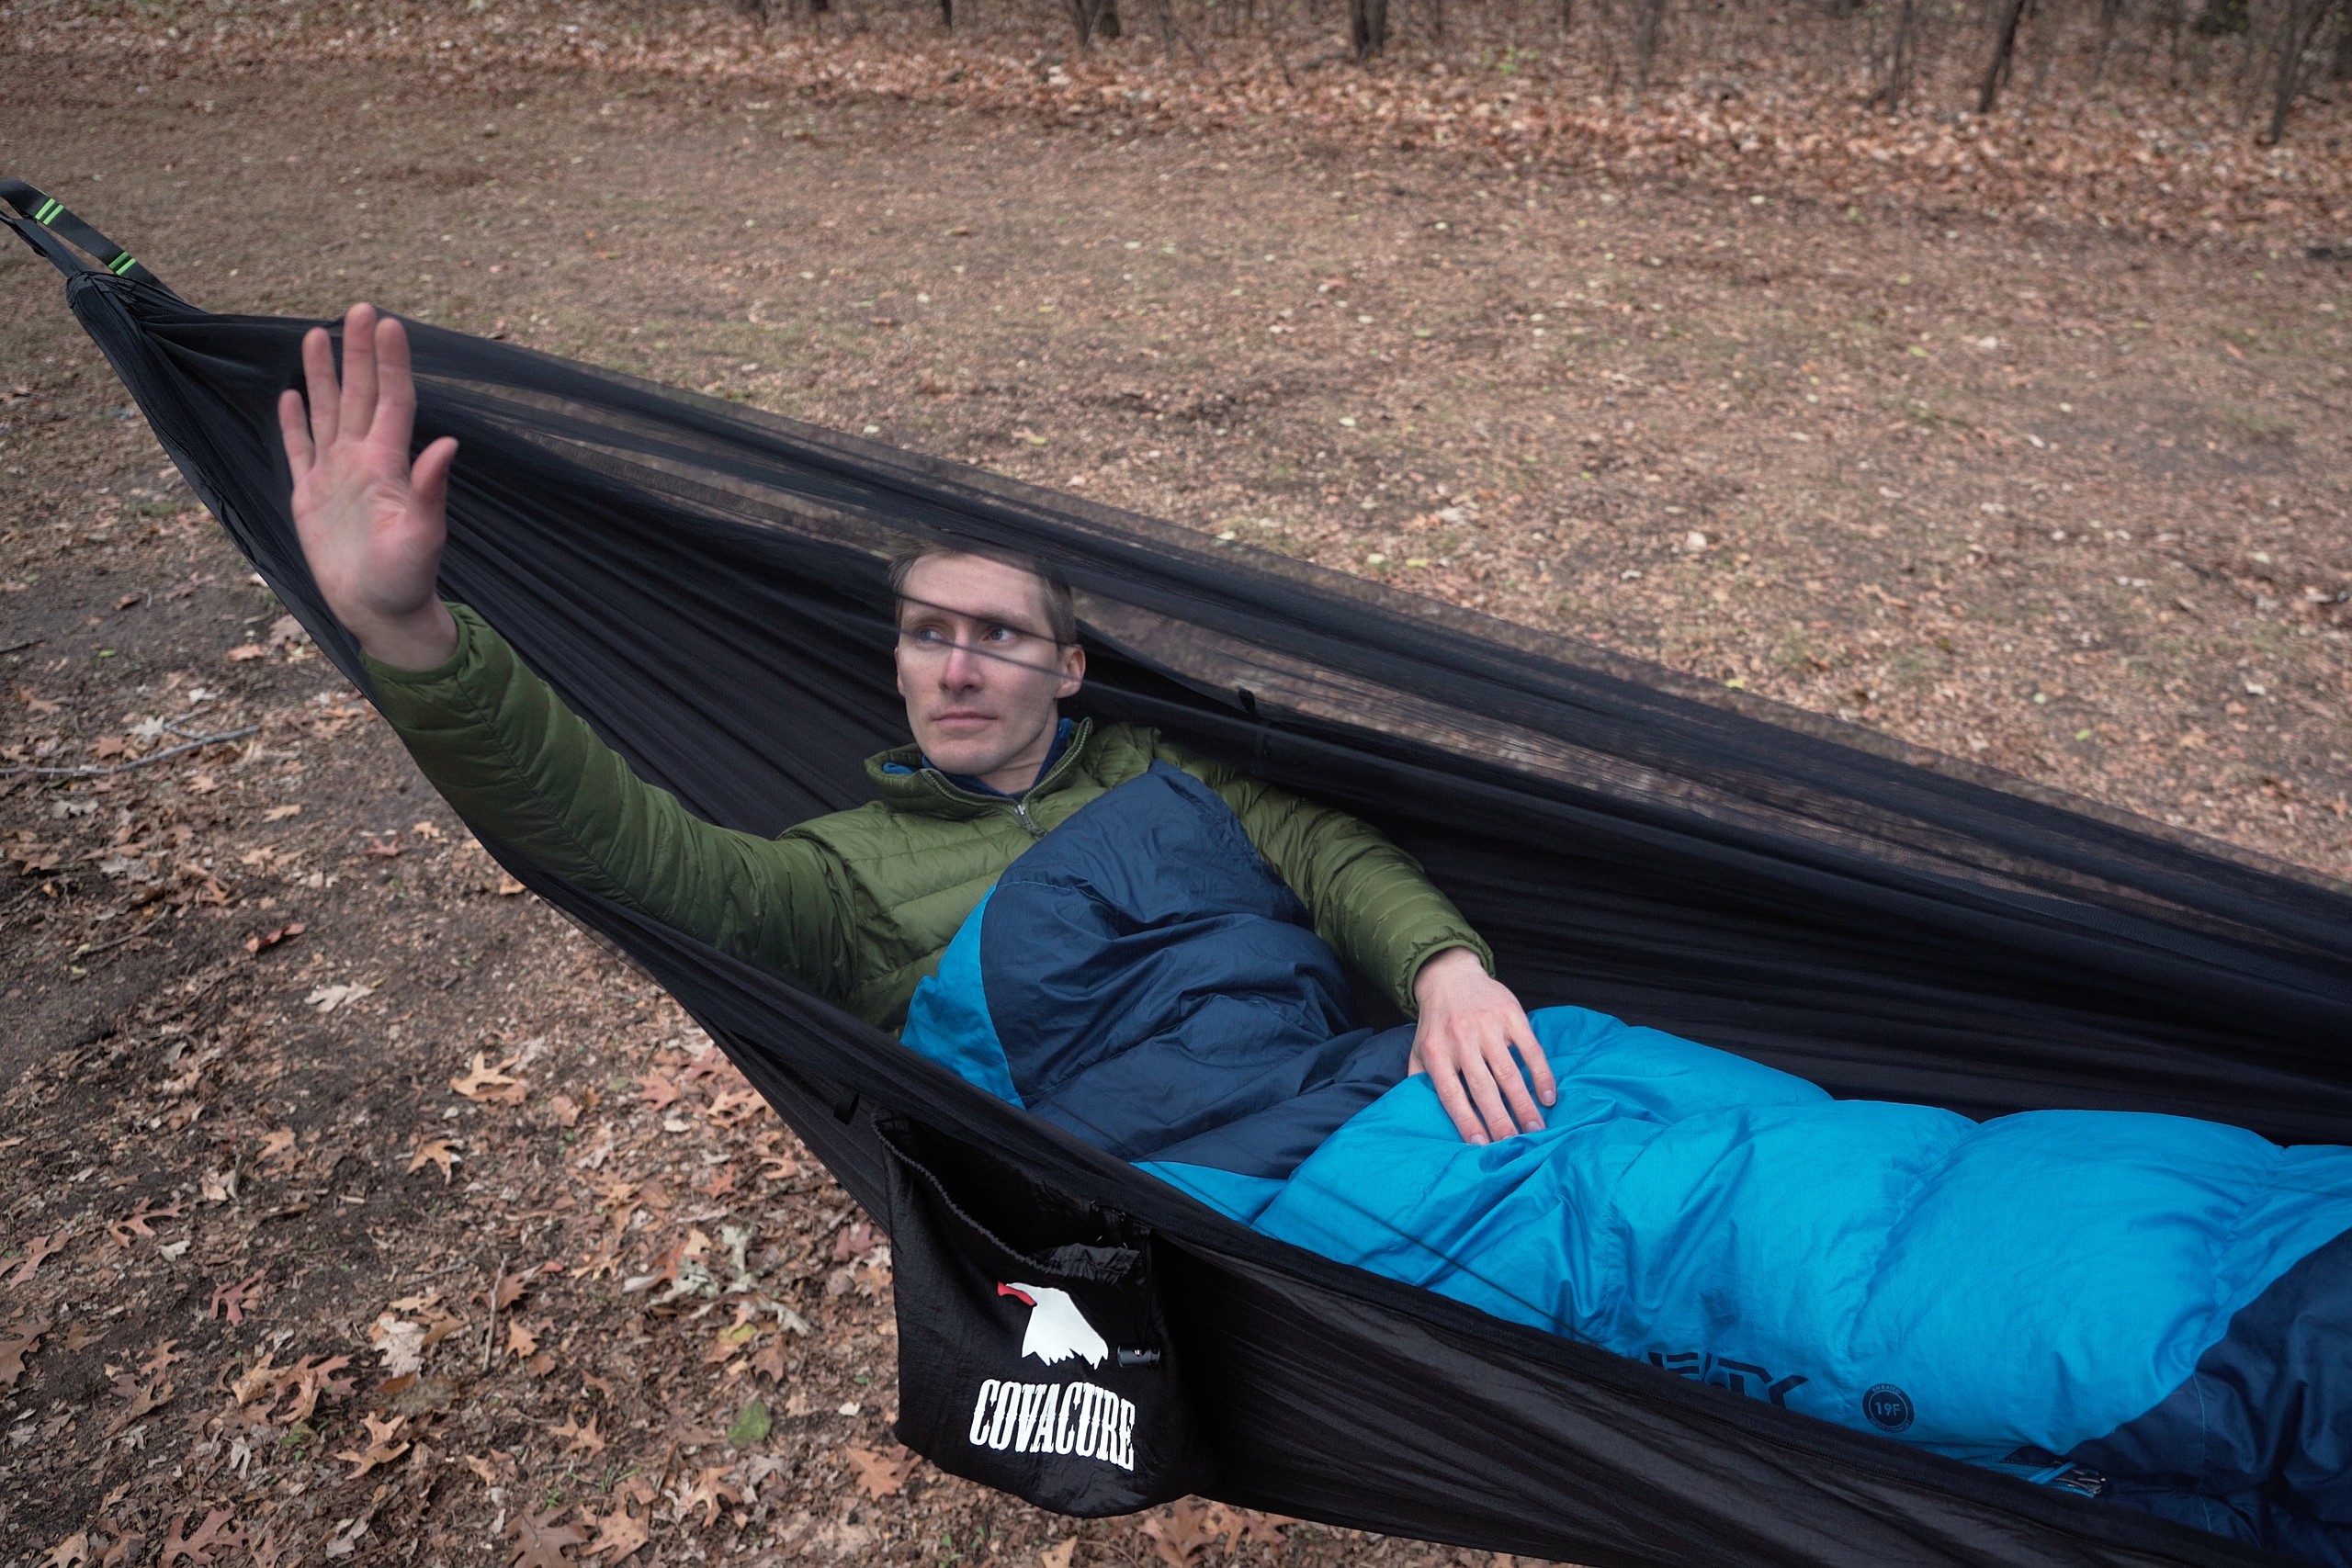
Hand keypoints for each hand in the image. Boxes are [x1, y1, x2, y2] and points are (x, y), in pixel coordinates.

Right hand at [277, 303, 460, 669]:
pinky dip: (293, 423)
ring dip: (323, 375)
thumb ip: (431, 491)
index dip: (391, 363)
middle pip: (358, 394)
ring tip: (318, 334)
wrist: (379, 612)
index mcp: (389, 465)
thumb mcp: (423, 537)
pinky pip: (299, 450)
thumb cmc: (408, 578)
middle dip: (360, 352)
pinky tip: (290, 395)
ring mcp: (335, 476)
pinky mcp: (310, 496)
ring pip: (326, 412)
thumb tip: (448, 446)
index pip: (392, 401)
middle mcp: (362, 461)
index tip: (391, 324)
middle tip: (361, 307)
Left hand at [1409, 947, 1555, 1144]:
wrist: (1449, 977)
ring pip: (1508, 1072)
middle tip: (1514, 1145)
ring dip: (1523, 1103)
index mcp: (1436, 1051)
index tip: (1480, 1145)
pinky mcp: (1510, 1014)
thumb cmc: (1436, 1024)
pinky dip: (1541, 1074)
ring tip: (1536, 1129)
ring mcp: (1487, 1025)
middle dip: (1499, 1119)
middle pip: (1482, 1087)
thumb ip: (1420, 1082)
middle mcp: (1461, 1039)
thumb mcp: (1418, 1051)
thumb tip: (1422, 1119)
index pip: (1451, 1093)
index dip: (1465, 1120)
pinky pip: (1530, 1049)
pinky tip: (1548, 1097)